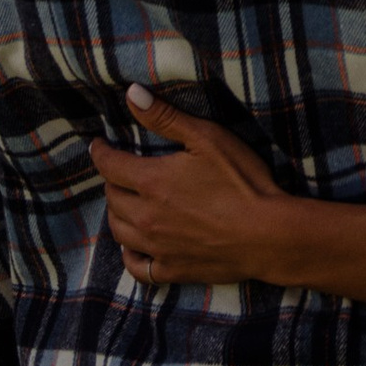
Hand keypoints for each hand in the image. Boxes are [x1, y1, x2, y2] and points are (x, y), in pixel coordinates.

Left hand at [92, 85, 291, 287]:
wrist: (267, 234)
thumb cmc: (242, 182)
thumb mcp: (207, 138)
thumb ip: (165, 117)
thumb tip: (131, 94)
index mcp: (152, 182)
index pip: (110, 165)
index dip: (100, 151)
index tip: (98, 144)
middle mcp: (146, 217)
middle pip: (112, 198)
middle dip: (111, 180)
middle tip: (118, 170)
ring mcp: (157, 248)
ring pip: (119, 231)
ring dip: (117, 213)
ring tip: (124, 202)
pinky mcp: (172, 270)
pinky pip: (136, 266)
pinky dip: (129, 254)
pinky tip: (135, 245)